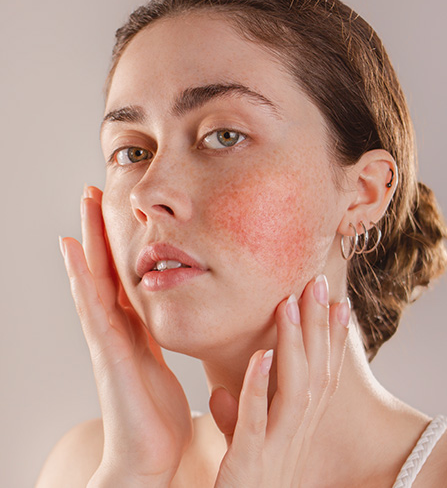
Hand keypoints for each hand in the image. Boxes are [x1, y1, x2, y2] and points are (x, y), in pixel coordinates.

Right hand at [59, 186, 192, 486]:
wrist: (147, 457)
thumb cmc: (156, 416)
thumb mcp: (163, 366)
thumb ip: (162, 341)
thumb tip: (172, 320)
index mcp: (135, 329)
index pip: (124, 278)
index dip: (119, 246)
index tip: (118, 212)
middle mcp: (117, 327)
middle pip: (106, 269)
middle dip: (100, 231)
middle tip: (94, 191)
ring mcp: (107, 338)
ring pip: (95, 278)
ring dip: (88, 241)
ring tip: (84, 204)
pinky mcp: (107, 351)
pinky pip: (92, 306)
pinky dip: (81, 277)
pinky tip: (72, 250)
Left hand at [210, 275, 349, 487]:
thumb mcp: (246, 451)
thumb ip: (241, 420)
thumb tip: (222, 395)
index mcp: (299, 431)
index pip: (324, 377)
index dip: (335, 340)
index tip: (340, 303)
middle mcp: (297, 437)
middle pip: (317, 373)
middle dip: (320, 327)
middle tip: (319, 283)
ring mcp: (276, 450)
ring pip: (295, 390)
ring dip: (295, 345)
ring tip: (290, 304)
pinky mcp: (249, 464)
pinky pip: (256, 422)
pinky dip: (259, 387)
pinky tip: (263, 356)